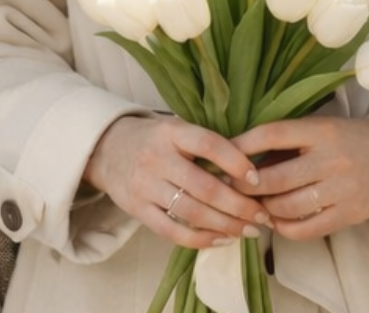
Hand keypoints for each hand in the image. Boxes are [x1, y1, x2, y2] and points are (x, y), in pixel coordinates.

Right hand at [84, 116, 270, 249]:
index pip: (208, 144)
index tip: (257, 179)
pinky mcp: (137, 209)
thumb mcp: (176, 129)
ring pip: (192, 212)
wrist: (105, 149)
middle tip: (262, 216)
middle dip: (239, 205)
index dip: (236, 162)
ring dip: (226, 225)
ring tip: (249, 231)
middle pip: (204, 187)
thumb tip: (251, 170)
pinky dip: (200, 239)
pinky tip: (222, 239)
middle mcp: (156, 158)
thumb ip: (206, 144)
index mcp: (171, 132)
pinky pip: (172, 231)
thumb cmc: (153, 140)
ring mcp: (145, 185)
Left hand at [230, 116, 368, 241]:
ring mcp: (342, 190)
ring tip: (253, 204)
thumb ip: (287, 142)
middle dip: (244, 185)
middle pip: (273, 178)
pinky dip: (284, 228)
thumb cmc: (352, 140)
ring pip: (286, 206)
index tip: (221, 155)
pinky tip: (276, 221)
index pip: (271, 134)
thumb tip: (238, 156)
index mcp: (321, 130)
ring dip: (263, 208)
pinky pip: (306, 229)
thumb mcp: (322, 128)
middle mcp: (331, 159)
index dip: (240, 147)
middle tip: (228, 187)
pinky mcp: (349, 215)